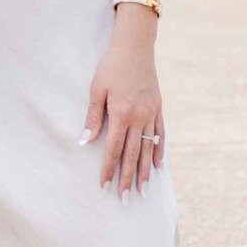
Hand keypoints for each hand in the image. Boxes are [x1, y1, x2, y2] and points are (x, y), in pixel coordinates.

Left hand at [80, 20, 163, 195]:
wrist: (135, 47)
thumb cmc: (111, 66)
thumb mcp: (96, 89)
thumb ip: (93, 117)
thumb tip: (85, 142)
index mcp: (122, 114)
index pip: (114, 149)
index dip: (109, 169)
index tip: (104, 186)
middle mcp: (139, 117)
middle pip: (133, 154)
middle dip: (128, 178)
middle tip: (125, 199)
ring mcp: (151, 114)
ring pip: (149, 149)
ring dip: (145, 171)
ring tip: (143, 191)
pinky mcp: (158, 109)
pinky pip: (160, 135)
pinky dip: (159, 152)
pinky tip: (158, 167)